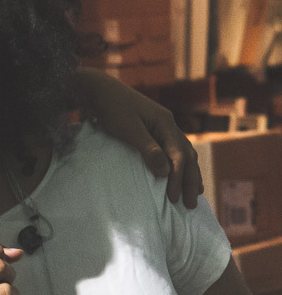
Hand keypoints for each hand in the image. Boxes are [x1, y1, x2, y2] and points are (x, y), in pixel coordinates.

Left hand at [78, 68, 202, 207]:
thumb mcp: (128, 129)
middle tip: (191, 205)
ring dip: (189, 173)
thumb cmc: (111, 108)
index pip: (179, 156)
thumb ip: (148, 148)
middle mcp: (169, 124)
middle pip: (187, 156)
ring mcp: (162, 125)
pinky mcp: (153, 128)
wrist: (100, 89)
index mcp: (166, 123)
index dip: (178, 178)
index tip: (174, 198)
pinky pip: (173, 149)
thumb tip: (166, 171)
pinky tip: (177, 172)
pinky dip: (179, 163)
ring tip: (194, 192)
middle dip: (190, 180)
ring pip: (183, 152)